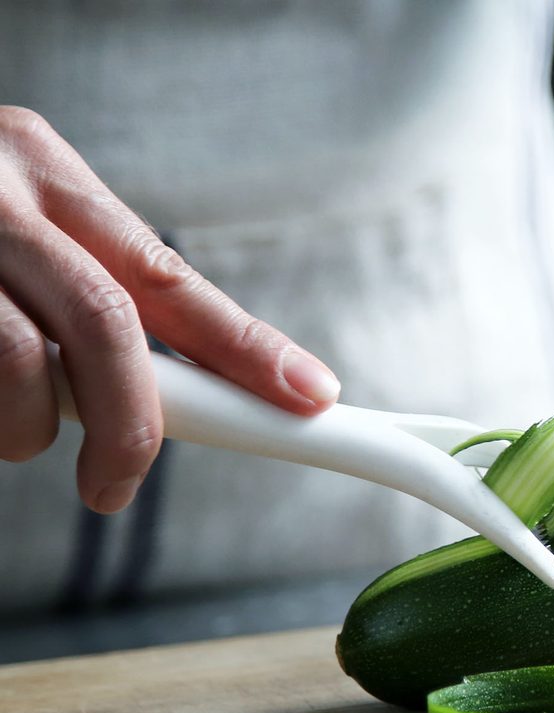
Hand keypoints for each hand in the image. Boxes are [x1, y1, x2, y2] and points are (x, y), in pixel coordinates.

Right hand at [0, 106, 339, 512]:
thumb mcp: (28, 230)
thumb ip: (99, 292)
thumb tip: (208, 383)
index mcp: (43, 170)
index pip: (168, 277)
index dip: (247, 347)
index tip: (309, 397)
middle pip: (105, 324)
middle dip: (132, 425)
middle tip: (117, 486)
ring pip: (14, 367)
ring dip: (22, 428)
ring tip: (11, 432)